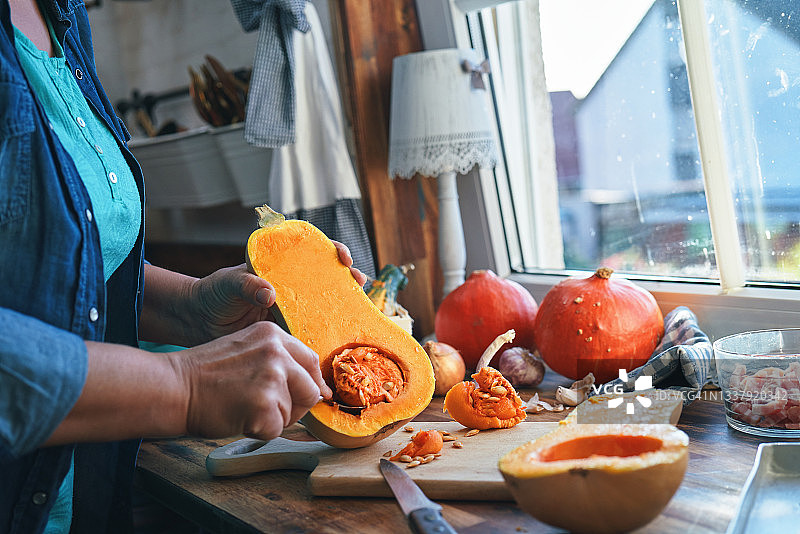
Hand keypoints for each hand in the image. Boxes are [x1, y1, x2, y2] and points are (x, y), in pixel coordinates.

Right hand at [173, 321, 332, 439]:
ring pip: (294, 412)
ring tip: (242, 408)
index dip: (312, 382)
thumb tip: (317, 389)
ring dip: (272, 419)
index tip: (313, 395)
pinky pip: (276, 429)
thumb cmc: (204, 375)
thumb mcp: (246, 351)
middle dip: (296, 406)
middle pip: (310, 389)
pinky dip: (259, 432)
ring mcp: (272, 377)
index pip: (310, 360)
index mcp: (272, 334)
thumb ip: (278, 361)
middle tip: (267, 410)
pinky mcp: (264, 404)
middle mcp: (276, 352)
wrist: (173, 387)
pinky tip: (237, 418)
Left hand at [189, 241, 364, 341]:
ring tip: (358, 307)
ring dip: (341, 307)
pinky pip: (309, 333)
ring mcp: (290, 310)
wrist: (198, 324)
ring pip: (322, 306)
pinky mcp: (286, 332)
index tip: (340, 256)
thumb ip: (246, 285)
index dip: (330, 250)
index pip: (310, 252)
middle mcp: (289, 287)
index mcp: (278, 267)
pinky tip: (336, 341)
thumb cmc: (212, 295)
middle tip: (358, 281)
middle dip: (346, 278)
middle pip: (325, 278)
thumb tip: (269, 293)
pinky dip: (323, 337)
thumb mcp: (227, 283)